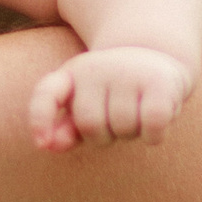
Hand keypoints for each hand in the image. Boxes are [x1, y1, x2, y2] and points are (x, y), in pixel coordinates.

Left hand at [28, 44, 196, 151]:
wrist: (156, 57)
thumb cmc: (114, 92)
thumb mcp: (86, 105)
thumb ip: (66, 128)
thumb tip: (48, 145)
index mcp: (73, 73)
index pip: (47, 93)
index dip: (41, 118)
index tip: (42, 144)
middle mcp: (97, 67)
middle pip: (91, 125)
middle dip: (105, 136)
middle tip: (116, 118)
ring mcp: (129, 72)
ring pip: (123, 128)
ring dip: (132, 133)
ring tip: (137, 112)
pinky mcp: (159, 82)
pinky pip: (152, 127)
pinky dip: (153, 136)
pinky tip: (154, 123)